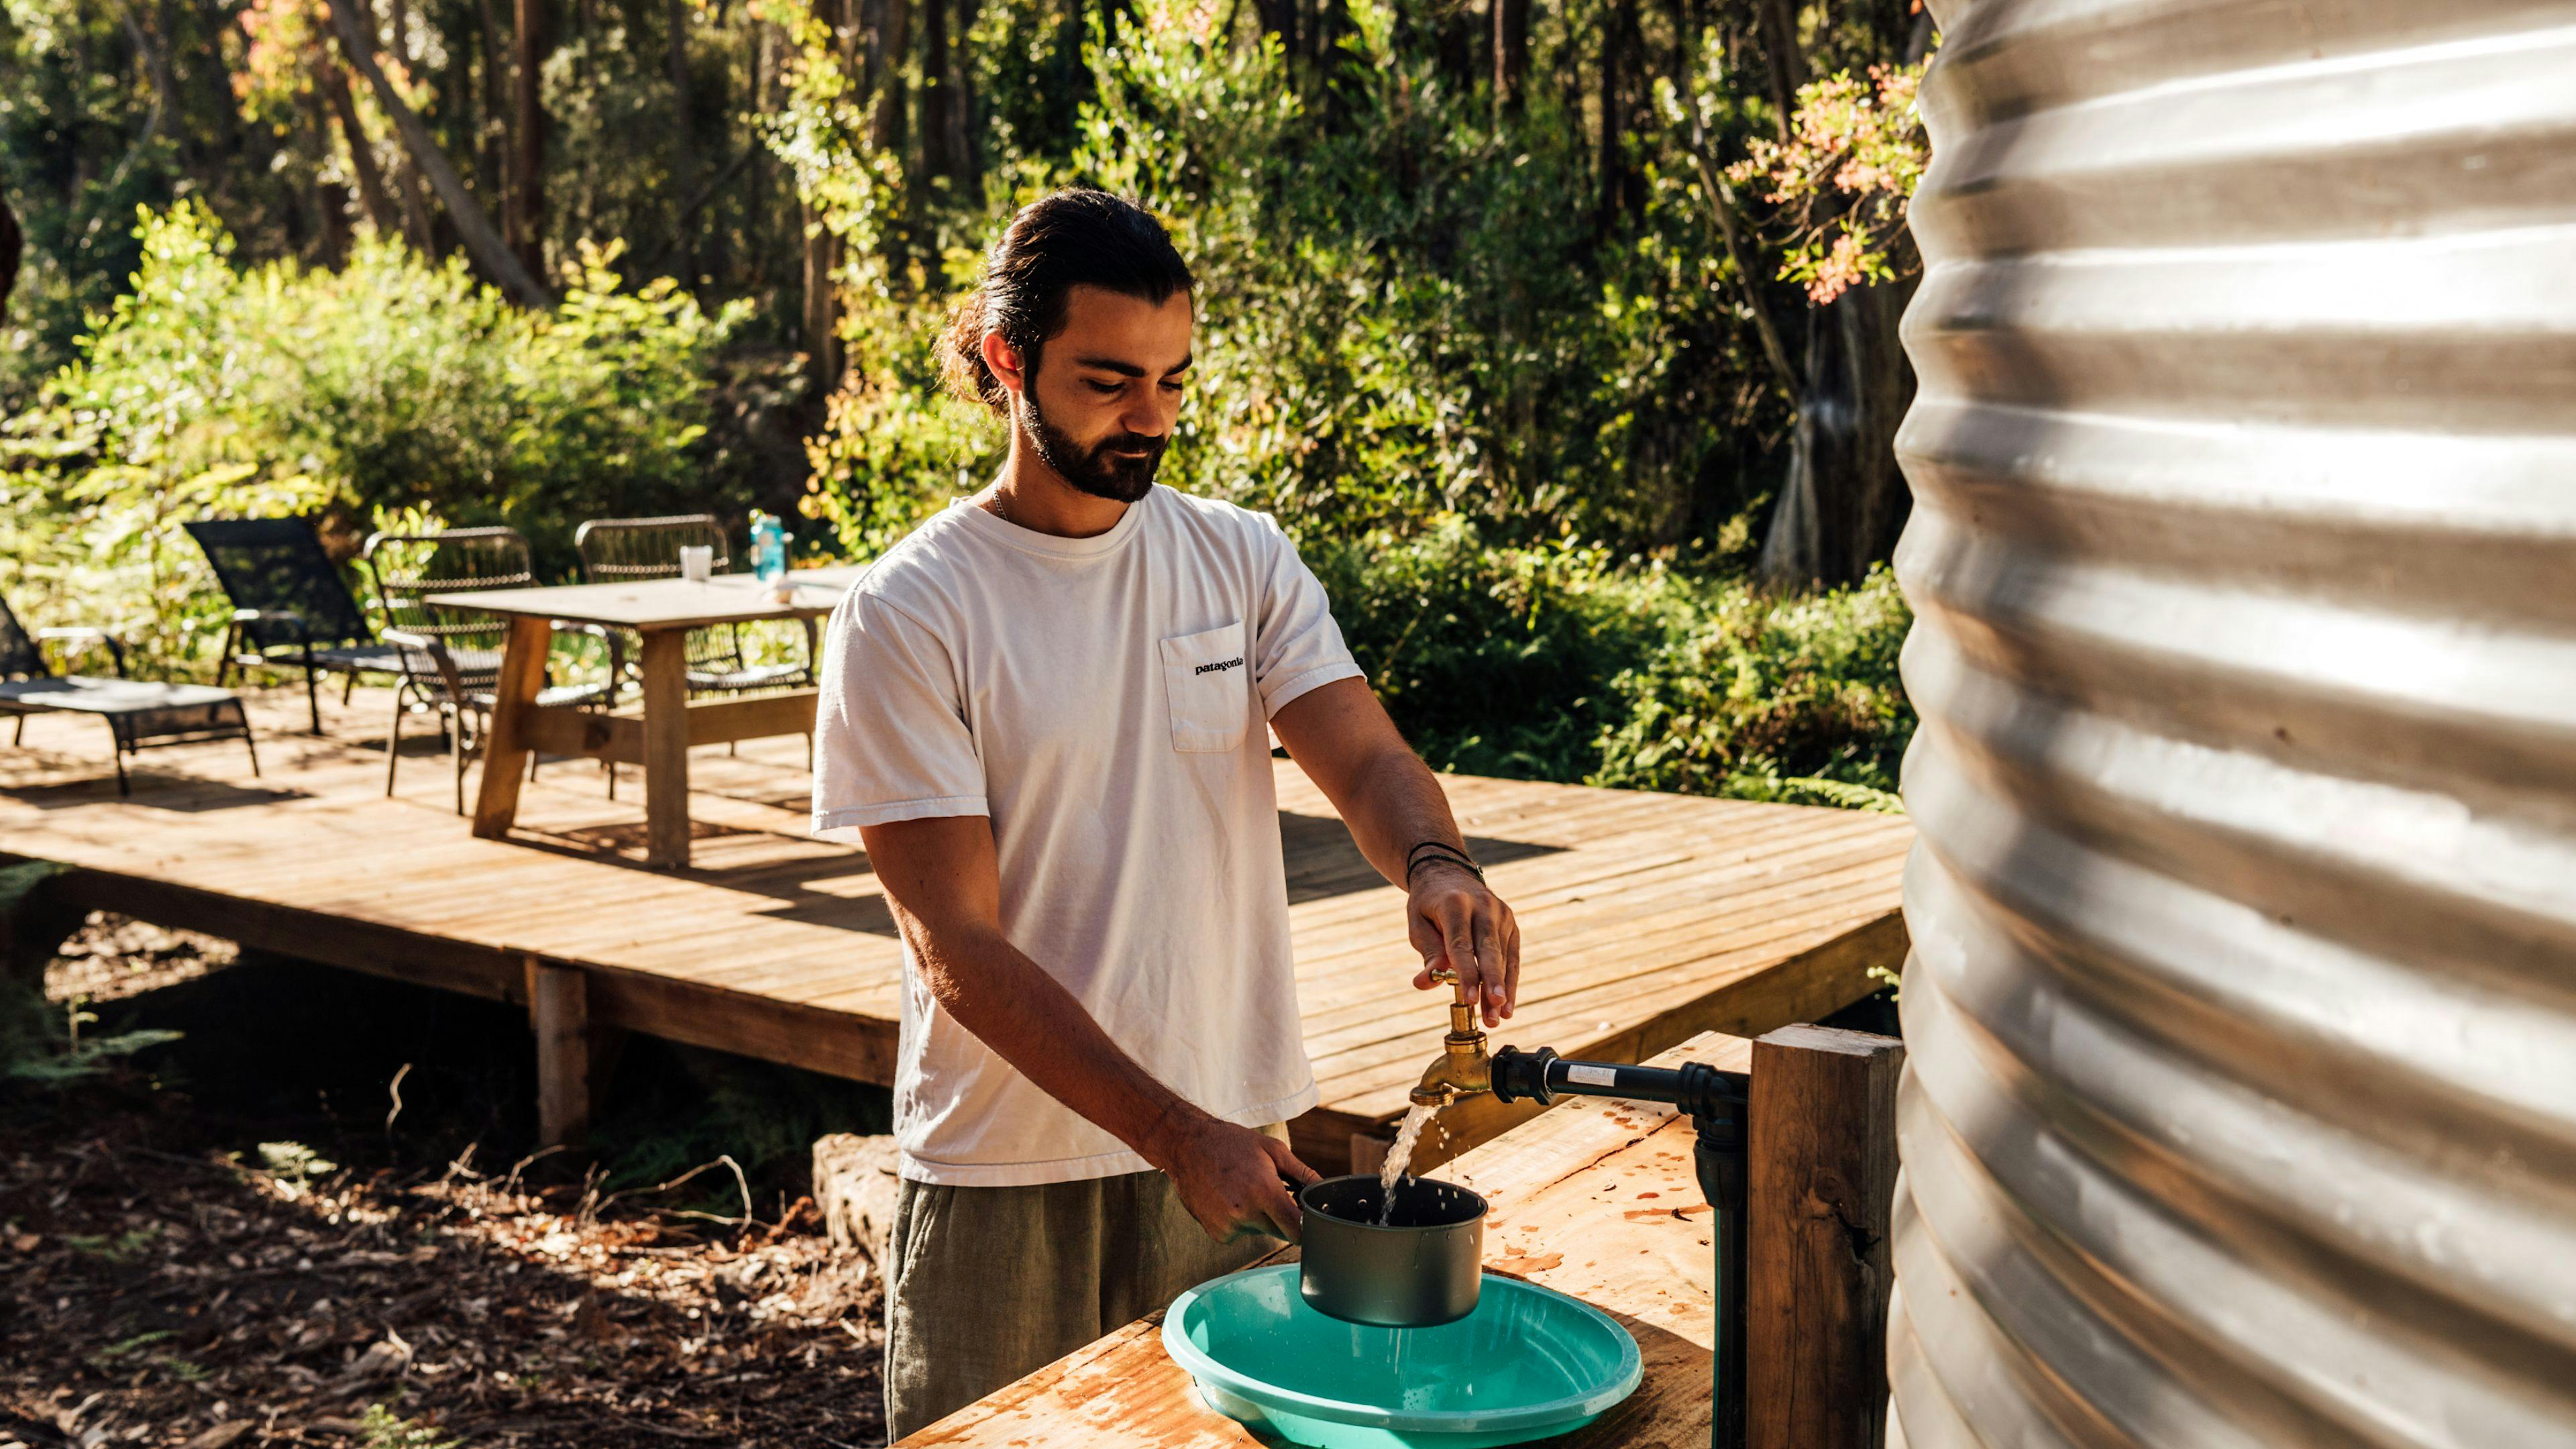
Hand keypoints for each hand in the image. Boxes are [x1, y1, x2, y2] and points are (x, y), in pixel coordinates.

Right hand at [1149, 1110, 1320, 1243]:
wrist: (1188, 1145)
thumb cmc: (1233, 1143)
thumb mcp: (1273, 1149)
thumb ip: (1303, 1173)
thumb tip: (1324, 1190)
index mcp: (1264, 1191)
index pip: (1297, 1229)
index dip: (1306, 1227)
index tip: (1307, 1220)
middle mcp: (1246, 1213)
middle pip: (1281, 1232)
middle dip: (1282, 1218)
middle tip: (1269, 1193)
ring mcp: (1229, 1225)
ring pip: (1260, 1232)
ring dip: (1259, 1218)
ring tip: (1243, 1190)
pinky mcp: (1217, 1233)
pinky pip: (1240, 1234)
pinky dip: (1240, 1221)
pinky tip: (1229, 1199)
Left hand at [1408, 857, 1521, 1025]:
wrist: (1449, 873)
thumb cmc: (1429, 904)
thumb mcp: (1418, 924)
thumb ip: (1428, 953)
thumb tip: (1425, 983)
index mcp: (1455, 903)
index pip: (1461, 944)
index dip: (1466, 974)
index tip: (1470, 1000)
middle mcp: (1483, 905)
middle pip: (1489, 950)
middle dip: (1492, 983)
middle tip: (1495, 1012)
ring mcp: (1501, 913)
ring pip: (1503, 957)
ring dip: (1501, 990)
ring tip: (1498, 1019)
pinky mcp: (1510, 922)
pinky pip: (1512, 956)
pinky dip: (1510, 982)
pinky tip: (1508, 1006)